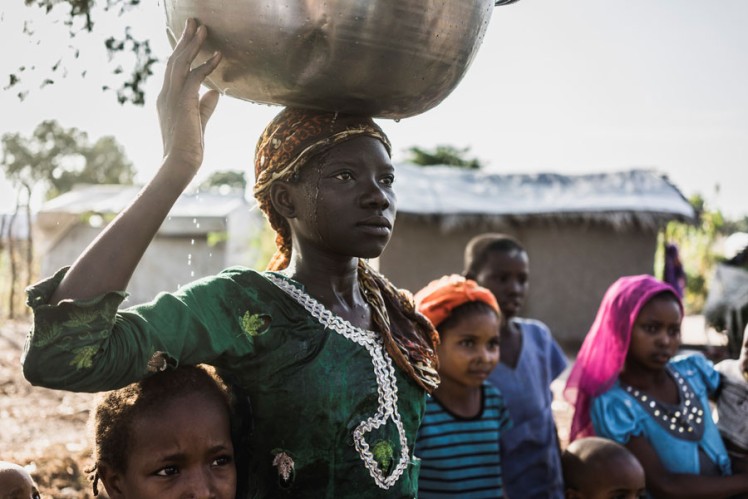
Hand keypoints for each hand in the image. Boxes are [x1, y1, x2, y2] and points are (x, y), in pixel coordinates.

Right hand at [157, 18, 221, 176]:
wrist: (179, 163)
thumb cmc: (188, 149)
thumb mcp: (198, 122)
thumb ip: (205, 106)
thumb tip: (216, 92)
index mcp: (167, 99)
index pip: (173, 70)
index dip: (181, 52)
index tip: (189, 38)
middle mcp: (166, 94)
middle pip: (174, 59)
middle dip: (184, 40)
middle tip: (192, 22)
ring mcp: (172, 97)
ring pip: (180, 63)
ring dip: (192, 44)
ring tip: (202, 28)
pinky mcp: (183, 102)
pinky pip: (195, 76)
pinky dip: (207, 64)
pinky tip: (218, 55)